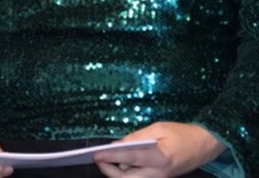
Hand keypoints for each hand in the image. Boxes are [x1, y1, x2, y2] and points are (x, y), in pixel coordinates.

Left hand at [93, 122, 224, 176]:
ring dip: (117, 173)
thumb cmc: (182, 134)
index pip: (130, 159)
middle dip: (110, 171)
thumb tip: (118, 145)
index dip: (111, 157)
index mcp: (160, 158)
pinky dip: (127, 172)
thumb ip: (137, 137)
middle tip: (98, 159)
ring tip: (105, 160)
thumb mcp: (159, 128)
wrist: (205, 145)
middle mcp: (159, 173)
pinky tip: (119, 162)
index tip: (96, 154)